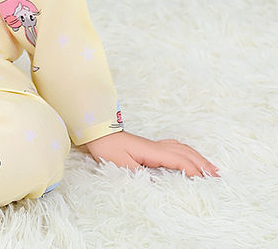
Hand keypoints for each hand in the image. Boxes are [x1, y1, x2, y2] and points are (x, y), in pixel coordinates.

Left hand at [84, 131, 219, 177]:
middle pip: (186, 153)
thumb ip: (139, 174)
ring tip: (211, 168)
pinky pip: (175, 147)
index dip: (193, 171)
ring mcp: (155, 144)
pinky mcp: (151, 145)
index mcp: (152, 151)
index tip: (205, 183)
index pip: (179, 161)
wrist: (98, 132)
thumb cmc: (108, 148)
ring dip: (198, 158)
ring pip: (182, 148)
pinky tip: (190, 156)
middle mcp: (157, 146)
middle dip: (202, 165)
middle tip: (218, 177)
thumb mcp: (121, 164)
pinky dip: (188, 152)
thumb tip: (157, 184)